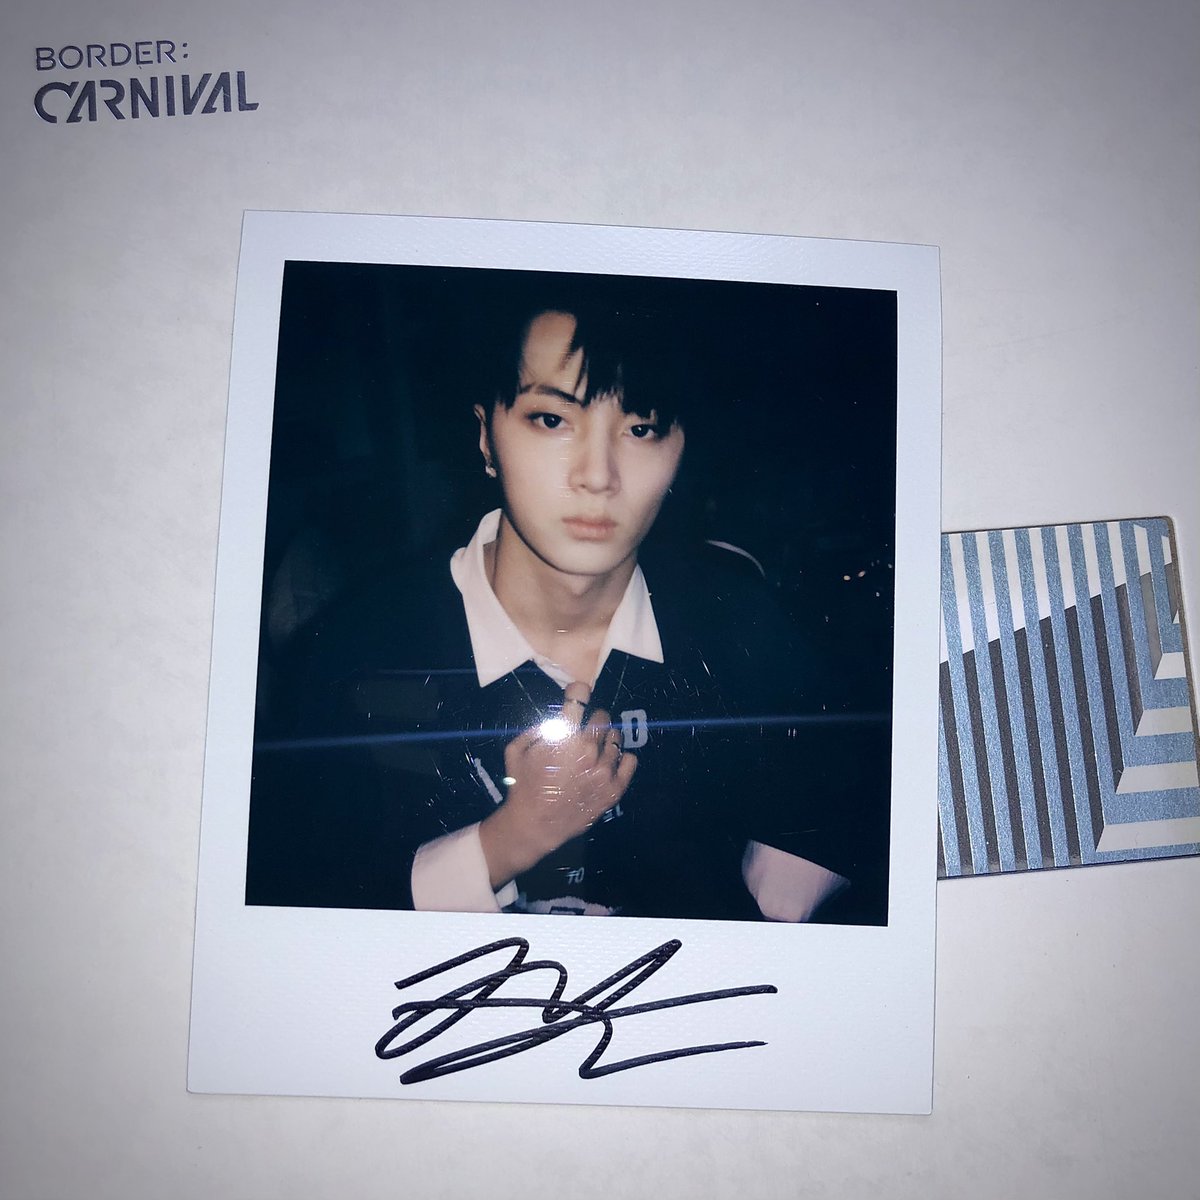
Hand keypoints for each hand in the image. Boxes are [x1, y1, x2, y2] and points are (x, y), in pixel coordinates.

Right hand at [478, 682, 636, 887]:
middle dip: (593, 719)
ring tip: (596, 749)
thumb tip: (558, 717)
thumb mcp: (516, 750)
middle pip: (602, 717)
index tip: (579, 693)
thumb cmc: (522, 786)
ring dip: (606, 739)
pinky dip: (622, 758)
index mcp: (564, 737)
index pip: (579, 696)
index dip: (579, 691)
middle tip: (585, 729)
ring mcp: (604, 770)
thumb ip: (537, 728)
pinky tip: (611, 761)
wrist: (534, 825)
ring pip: (616, 739)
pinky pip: (630, 761)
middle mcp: (588, 750)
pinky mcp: (614, 789)